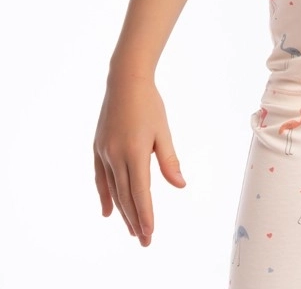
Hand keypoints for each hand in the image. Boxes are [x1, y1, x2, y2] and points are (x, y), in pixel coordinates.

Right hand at [93, 74, 185, 246]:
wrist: (125, 81)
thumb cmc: (149, 104)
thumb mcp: (163, 131)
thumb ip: (169, 160)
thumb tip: (180, 185)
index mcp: (135, 152)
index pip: (140, 192)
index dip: (145, 214)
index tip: (150, 233)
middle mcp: (116, 156)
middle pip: (126, 196)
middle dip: (135, 220)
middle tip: (144, 240)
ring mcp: (104, 153)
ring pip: (113, 190)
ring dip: (122, 211)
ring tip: (132, 230)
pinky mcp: (98, 148)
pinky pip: (101, 178)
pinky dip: (105, 195)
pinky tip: (107, 211)